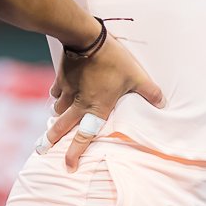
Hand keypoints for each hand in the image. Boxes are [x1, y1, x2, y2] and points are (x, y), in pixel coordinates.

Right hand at [41, 33, 163, 171]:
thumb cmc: (114, 61)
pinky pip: (55, 91)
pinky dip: (57, 95)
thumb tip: (163, 103)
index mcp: (97, 108)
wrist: (87, 39)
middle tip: (42, 149)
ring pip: (58, 109)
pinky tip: (58, 94)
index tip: (69, 166)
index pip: (85, 136)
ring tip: (57, 119)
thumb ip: (149, 91)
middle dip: (51, 139)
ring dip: (57, 116)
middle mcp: (79, 103)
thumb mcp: (136, 76)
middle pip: (61, 126)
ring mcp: (67, 91)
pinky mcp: (61, 78)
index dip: (75, 153)